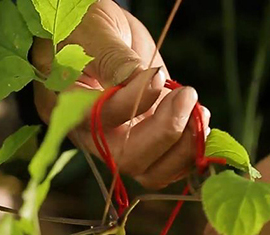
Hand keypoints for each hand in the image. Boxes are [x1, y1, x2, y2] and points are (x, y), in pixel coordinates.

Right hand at [31, 0, 208, 188]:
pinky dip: (191, 149)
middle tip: (187, 96)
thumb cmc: (86, 27)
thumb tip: (143, 81)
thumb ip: (113, 58)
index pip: (98, 122)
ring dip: (184, 147)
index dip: (132, 104)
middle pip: (128, 159)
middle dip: (165, 132)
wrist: (99, 34)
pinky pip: (169, 164)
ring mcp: (123, 141)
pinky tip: (199, 118)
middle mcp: (95, 135)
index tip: (155, 74)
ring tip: (199, 111)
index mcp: (70, 108)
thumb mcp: (94, 32)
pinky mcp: (147, 140)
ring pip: (151, 172)